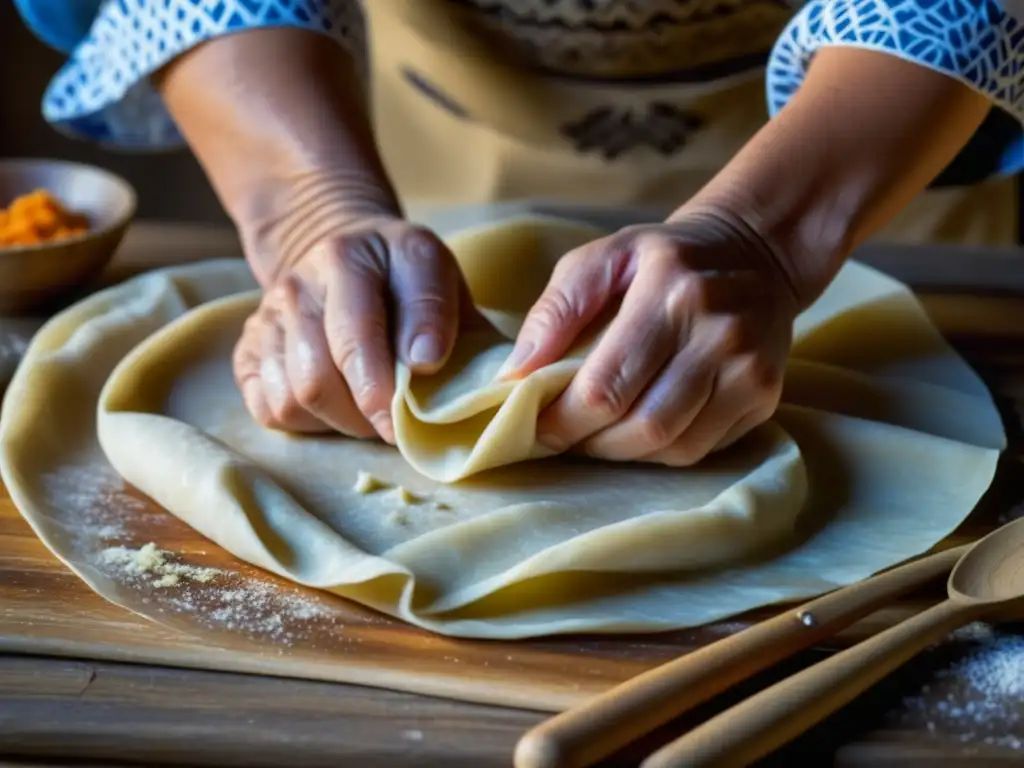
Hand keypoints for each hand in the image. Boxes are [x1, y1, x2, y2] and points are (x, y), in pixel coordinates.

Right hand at [232, 216, 476, 442]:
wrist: (337, 251)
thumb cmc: (403, 280)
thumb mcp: (441, 280)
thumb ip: (455, 323)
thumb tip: (449, 382)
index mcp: (354, 256)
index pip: (364, 328)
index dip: (393, 379)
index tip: (421, 401)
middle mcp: (302, 281)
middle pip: (325, 374)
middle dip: (370, 413)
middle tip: (402, 427)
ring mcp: (269, 315)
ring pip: (297, 396)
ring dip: (342, 421)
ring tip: (372, 415)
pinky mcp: (249, 347)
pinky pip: (270, 406)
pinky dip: (307, 422)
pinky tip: (336, 408)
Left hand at [501, 208, 802, 465]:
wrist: (754, 252)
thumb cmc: (662, 259)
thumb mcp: (602, 258)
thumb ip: (555, 310)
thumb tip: (515, 375)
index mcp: (671, 292)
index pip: (607, 387)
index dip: (563, 420)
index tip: (536, 425)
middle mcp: (718, 332)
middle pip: (643, 426)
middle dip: (591, 443)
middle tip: (564, 434)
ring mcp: (749, 368)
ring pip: (673, 447)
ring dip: (624, 453)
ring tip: (598, 433)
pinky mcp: (765, 395)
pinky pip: (701, 450)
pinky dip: (660, 451)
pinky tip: (640, 428)